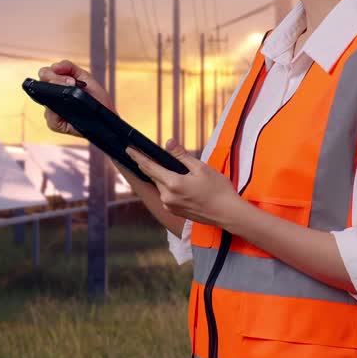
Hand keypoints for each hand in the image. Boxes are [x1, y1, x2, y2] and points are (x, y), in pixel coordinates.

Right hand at [36, 59, 114, 137]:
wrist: (106, 113)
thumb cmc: (95, 96)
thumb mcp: (85, 77)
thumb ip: (69, 67)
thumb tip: (55, 66)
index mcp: (56, 83)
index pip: (44, 74)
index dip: (52, 73)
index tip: (70, 79)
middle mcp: (51, 96)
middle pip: (41, 84)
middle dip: (56, 81)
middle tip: (72, 84)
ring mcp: (51, 110)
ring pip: (45, 100)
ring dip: (60, 95)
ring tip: (75, 96)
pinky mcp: (54, 123)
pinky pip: (50, 116)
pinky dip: (58, 112)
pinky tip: (68, 110)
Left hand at [126, 140, 240, 227]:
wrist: (228, 214)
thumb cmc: (218, 190)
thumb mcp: (201, 168)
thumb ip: (182, 156)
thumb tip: (169, 143)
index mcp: (173, 184)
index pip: (149, 167)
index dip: (137, 157)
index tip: (128, 150)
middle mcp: (168, 197)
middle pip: (154, 177)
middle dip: (152, 166)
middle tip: (150, 154)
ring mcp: (170, 206)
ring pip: (161, 186)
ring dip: (163, 177)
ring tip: (177, 171)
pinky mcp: (175, 212)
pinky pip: (167, 195)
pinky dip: (169, 187)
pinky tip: (181, 184)